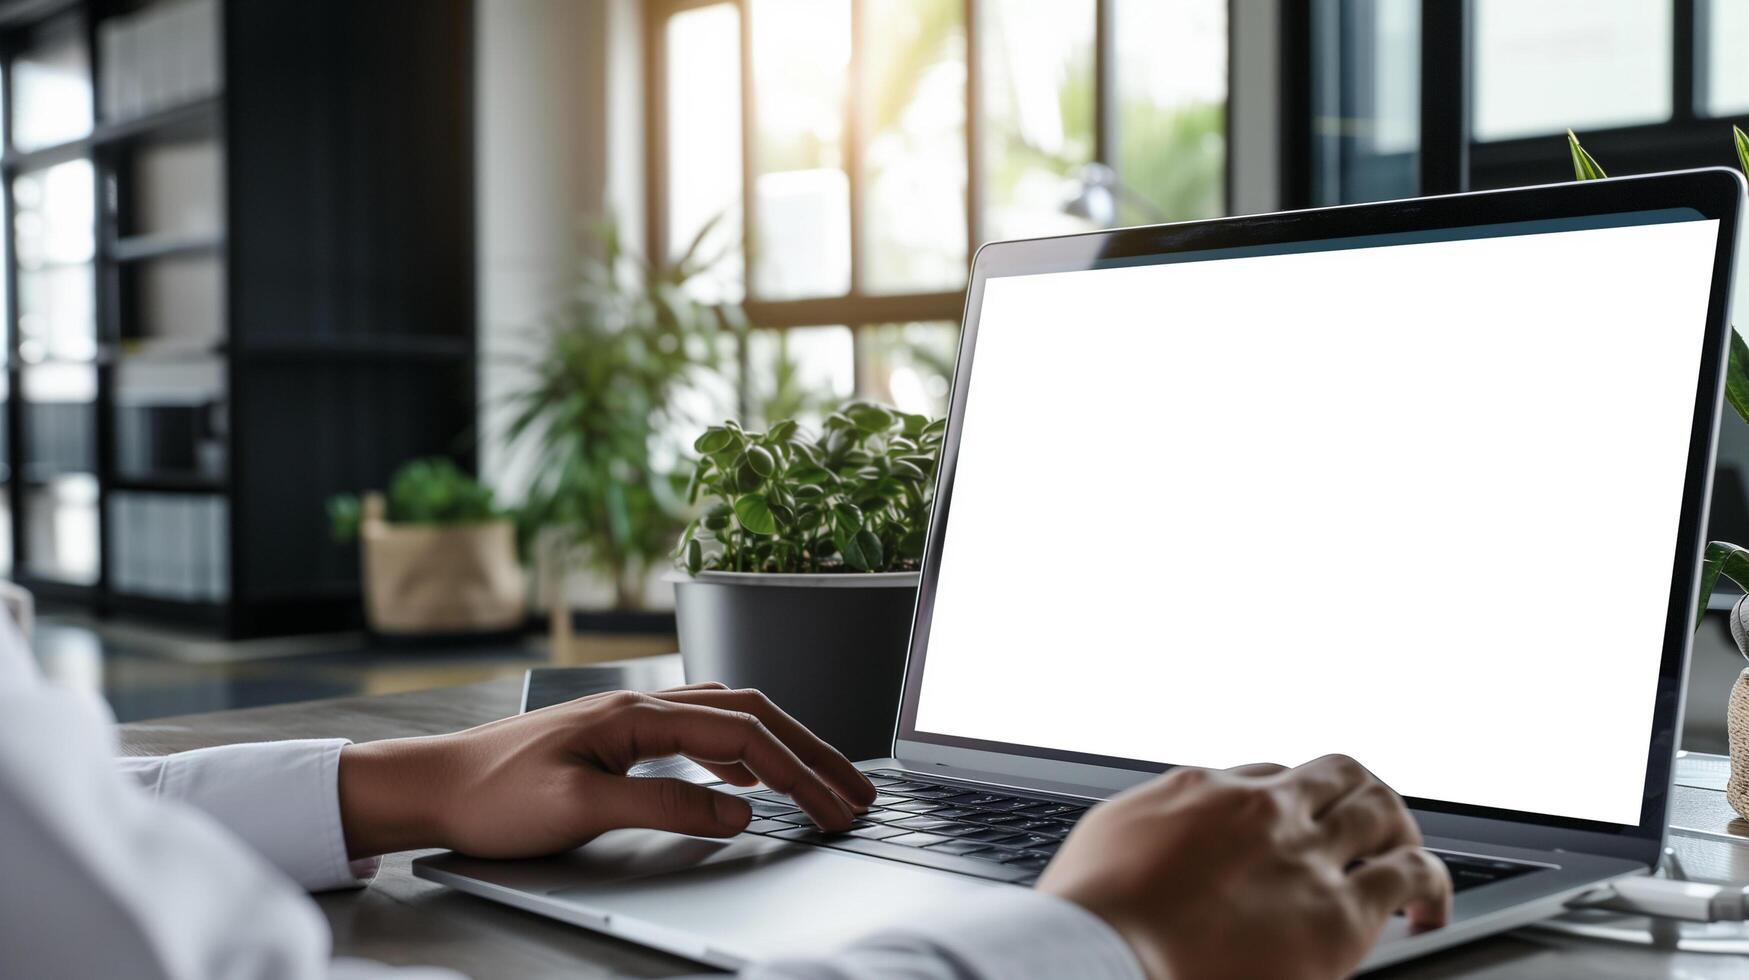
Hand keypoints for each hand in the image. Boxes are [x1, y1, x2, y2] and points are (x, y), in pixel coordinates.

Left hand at [336, 683, 875, 858]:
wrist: (432, 784)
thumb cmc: (490, 795)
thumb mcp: (578, 809)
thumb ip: (664, 807)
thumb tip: (740, 811)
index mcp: (639, 713)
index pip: (746, 735)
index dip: (800, 772)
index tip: (835, 807)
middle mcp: (644, 705)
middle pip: (754, 715)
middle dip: (813, 753)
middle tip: (857, 792)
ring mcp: (635, 718)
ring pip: (735, 720)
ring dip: (785, 750)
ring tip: (823, 783)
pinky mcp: (623, 737)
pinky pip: (706, 733)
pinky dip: (745, 753)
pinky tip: (751, 778)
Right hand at [1039, 755, 1450, 979]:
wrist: (1103, 957)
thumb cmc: (1091, 916)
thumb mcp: (1107, 840)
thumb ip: (1151, 829)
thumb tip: (1160, 840)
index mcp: (1202, 790)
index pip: (1268, 776)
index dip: (1288, 802)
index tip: (1292, 829)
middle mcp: (1261, 809)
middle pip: (1336, 774)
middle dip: (1358, 797)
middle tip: (1369, 830)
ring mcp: (1304, 854)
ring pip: (1381, 810)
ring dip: (1401, 831)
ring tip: (1410, 862)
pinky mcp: (1339, 914)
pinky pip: (1410, 876)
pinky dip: (1431, 886)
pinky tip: (1428, 911)